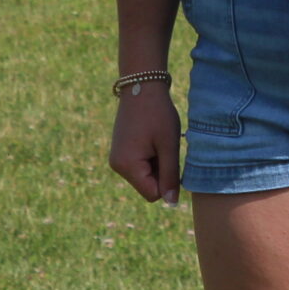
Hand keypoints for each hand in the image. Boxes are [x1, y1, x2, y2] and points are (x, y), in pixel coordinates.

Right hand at [108, 84, 182, 206]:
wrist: (141, 86)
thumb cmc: (158, 114)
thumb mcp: (169, 146)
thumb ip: (170, 176)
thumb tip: (171, 203)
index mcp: (127, 166)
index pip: (153, 194)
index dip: (167, 181)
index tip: (170, 157)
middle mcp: (117, 166)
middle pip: (148, 186)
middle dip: (161, 171)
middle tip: (164, 145)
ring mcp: (117, 159)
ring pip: (145, 176)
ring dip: (156, 163)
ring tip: (157, 140)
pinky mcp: (120, 152)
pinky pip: (139, 166)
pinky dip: (150, 157)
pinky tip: (151, 138)